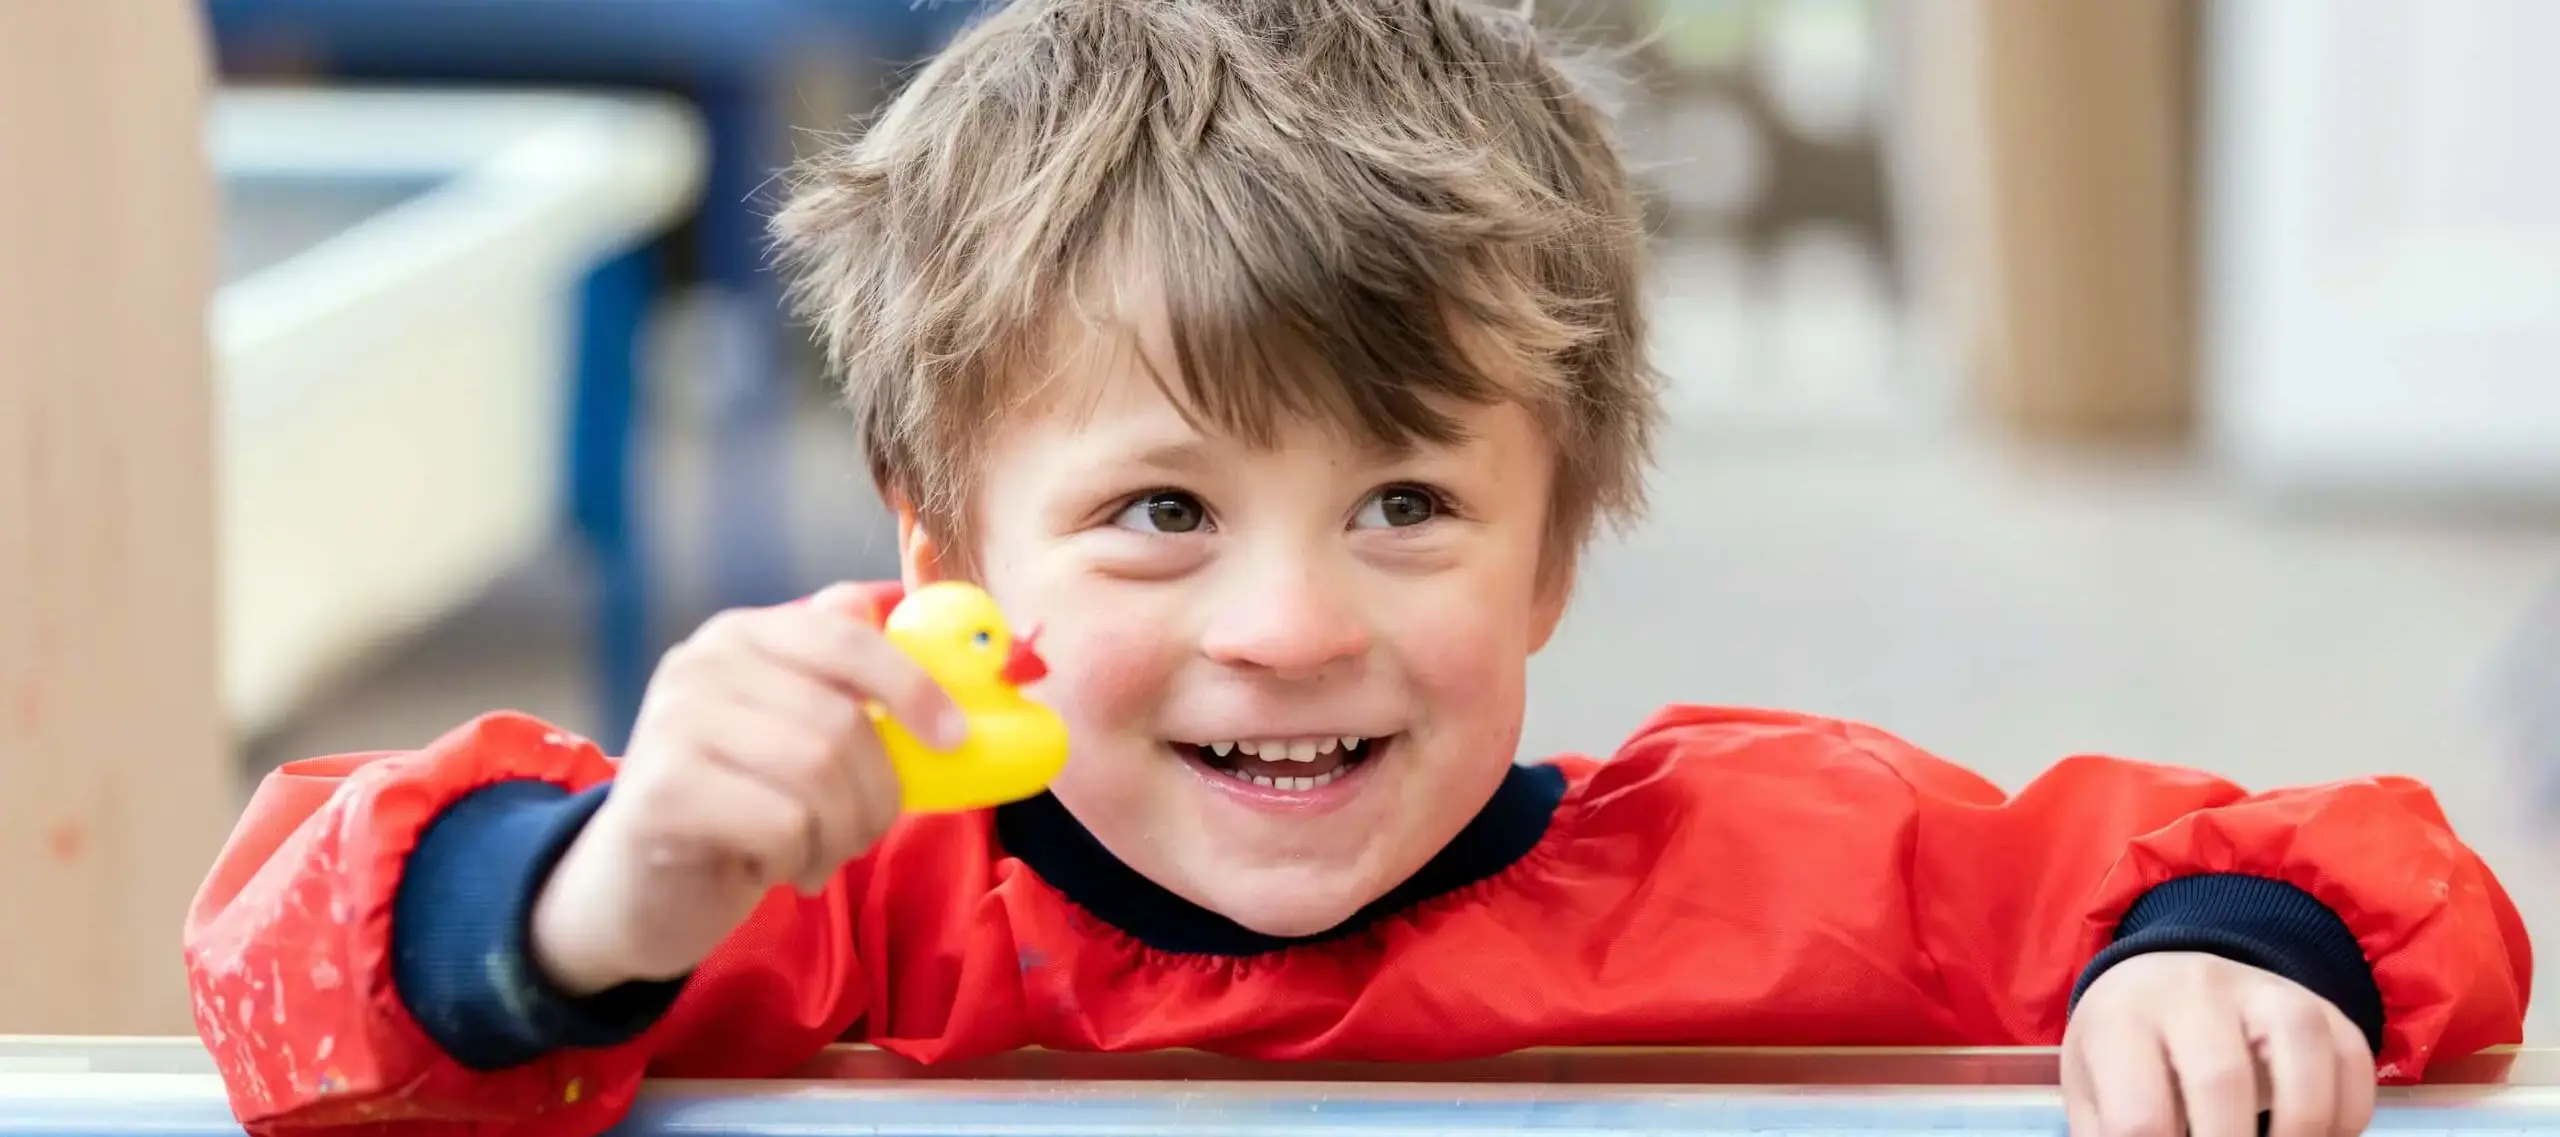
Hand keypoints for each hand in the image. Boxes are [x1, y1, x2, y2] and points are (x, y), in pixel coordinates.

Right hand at [529, 584, 962, 994]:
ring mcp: (673, 722)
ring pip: (818, 774)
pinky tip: (771, 866)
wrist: (635, 889)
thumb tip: (963, 650)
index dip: (914, 687)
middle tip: (866, 831)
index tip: (954, 739)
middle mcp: (703, 663)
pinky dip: (798, 858)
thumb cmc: (741, 807)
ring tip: (817, 853)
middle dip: (878, 793)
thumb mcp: (800, 737)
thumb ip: (857, 689)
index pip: (849, 637)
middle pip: (842, 722)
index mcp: (747, 634)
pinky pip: (782, 824)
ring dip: (842, 832)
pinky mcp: (662, 792)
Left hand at [2063, 952, 2375, 1136]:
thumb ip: (2110, 1135)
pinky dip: (2346, 1116)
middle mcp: (2193, 990)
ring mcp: (2263, 990)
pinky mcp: (2320, 1006)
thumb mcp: (2093, 1090)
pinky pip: (2352, 1059)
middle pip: (2220, 1079)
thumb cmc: (2122, 1052)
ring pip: (2301, 1049)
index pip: (2138, 1116)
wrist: (2160, 981)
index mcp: (2121, 1018)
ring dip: (2300, 1130)